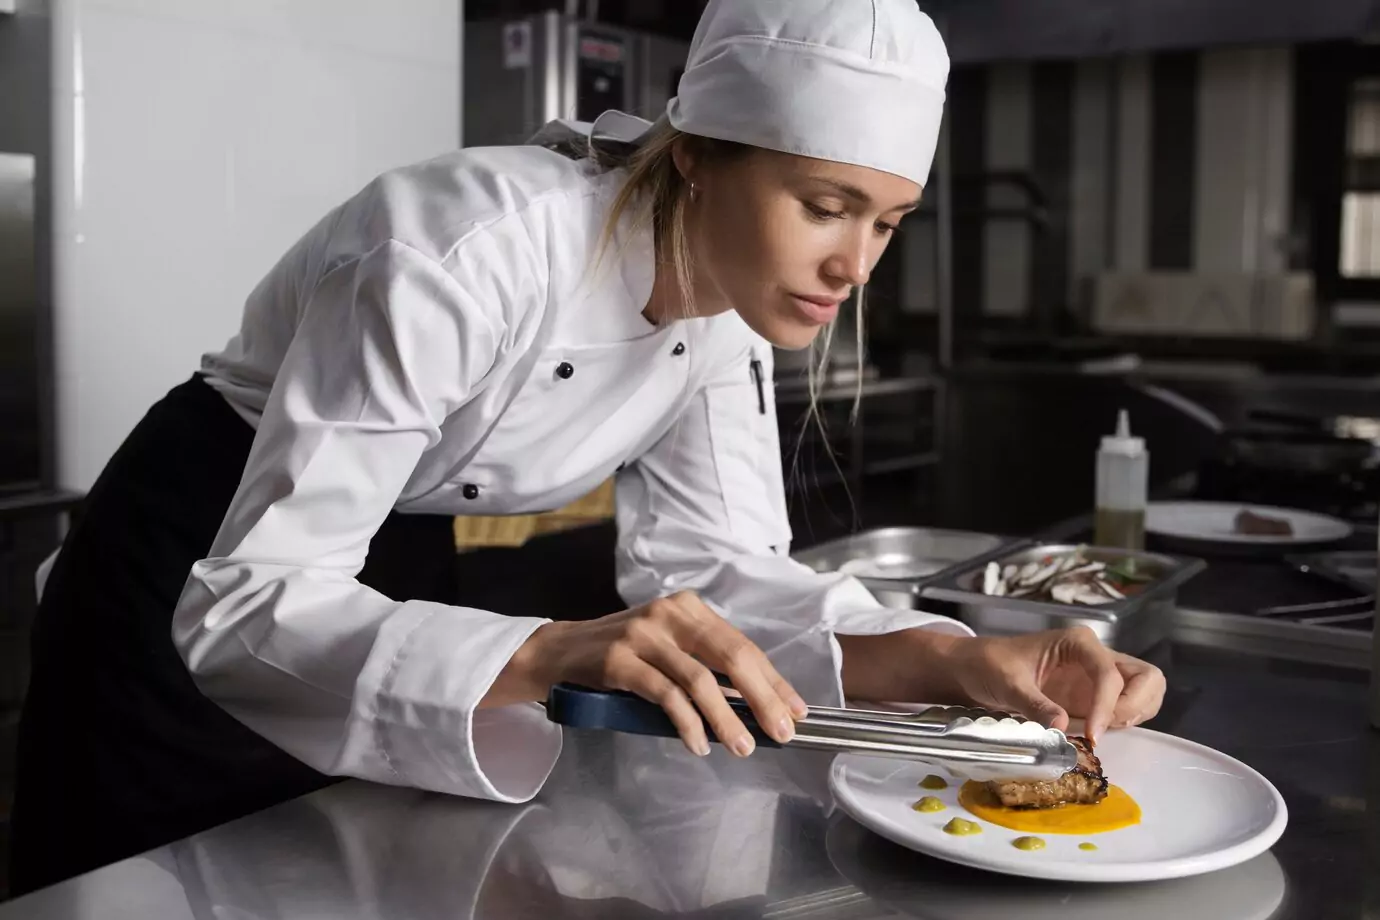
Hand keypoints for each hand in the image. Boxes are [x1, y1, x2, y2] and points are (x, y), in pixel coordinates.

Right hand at [483, 591, 808, 756]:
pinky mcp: (619, 659)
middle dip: (762, 697)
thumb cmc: (623, 657)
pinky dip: (686, 723)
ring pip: (699, 679)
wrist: (560, 652)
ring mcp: (643, 634)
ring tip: (741, 747)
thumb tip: (757, 706)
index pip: (743, 645)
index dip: (773, 680)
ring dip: (725, 718)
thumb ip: (706, 666)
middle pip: (730, 656)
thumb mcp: (669, 649)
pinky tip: (697, 744)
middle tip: (781, 731)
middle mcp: (670, 613)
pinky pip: (665, 695)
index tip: (796, 710)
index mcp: (689, 608)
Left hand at [941, 627, 1165, 743]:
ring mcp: (1097, 676)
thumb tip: (1061, 726)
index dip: (1106, 705)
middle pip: (1147, 677)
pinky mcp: (1094, 695)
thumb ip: (1034, 704)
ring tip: (1100, 730)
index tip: (1092, 734)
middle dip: (1135, 705)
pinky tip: (1097, 731)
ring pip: (1145, 690)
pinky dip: (1124, 721)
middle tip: (1105, 728)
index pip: (1110, 673)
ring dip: (1134, 714)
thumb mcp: (1006, 683)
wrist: (974, 668)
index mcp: (1077, 643)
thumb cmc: (989, 665)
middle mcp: (1095, 656)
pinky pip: (1127, 706)